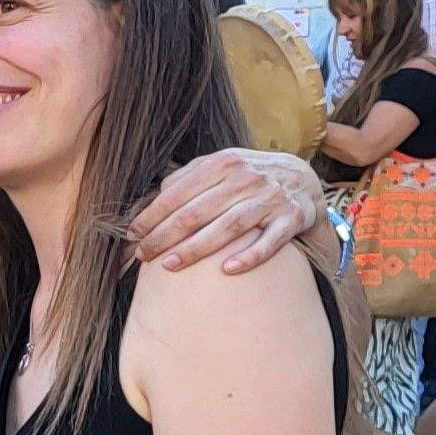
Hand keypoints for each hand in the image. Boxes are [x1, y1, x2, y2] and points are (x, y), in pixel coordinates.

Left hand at [129, 148, 322, 274]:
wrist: (302, 178)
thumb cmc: (247, 178)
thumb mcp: (219, 167)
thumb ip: (187, 178)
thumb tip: (152, 199)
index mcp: (222, 164)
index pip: (177, 193)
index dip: (152, 216)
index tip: (133, 235)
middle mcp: (246, 178)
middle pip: (197, 212)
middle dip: (164, 236)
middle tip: (143, 255)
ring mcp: (270, 198)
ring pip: (228, 226)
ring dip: (196, 248)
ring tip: (169, 265)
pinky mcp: (292, 218)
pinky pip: (270, 240)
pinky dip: (250, 255)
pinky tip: (227, 270)